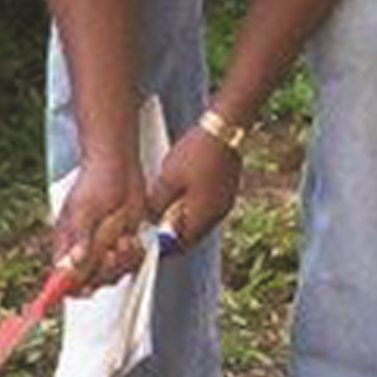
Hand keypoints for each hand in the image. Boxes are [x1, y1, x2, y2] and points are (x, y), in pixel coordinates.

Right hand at [51, 156, 146, 292]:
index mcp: (68, 246)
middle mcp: (86, 252)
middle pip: (92, 282)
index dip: (71, 289)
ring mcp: (106, 249)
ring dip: (122, 262)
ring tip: (123, 241)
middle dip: (104, 272)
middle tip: (110, 254)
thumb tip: (73, 262)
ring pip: (114, 274)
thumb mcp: (82, 210)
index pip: (63, 280)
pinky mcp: (125, 244)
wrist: (119, 167)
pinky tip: (131, 237)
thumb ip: (78, 238)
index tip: (84, 289)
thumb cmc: (94, 183)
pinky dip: (134, 254)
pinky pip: (131, 262)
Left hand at [145, 125, 242, 251]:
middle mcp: (217, 215)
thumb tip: (149, 219)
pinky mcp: (228, 192)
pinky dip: (193, 208)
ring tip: (166, 208)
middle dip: (172, 233)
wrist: (224, 129)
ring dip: (183, 220)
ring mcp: (225, 203)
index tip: (149, 245)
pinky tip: (183, 194)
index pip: (181, 245)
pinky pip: (207, 208)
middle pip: (191, 235)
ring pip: (199, 221)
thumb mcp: (167, 179)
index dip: (163, 248)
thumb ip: (157, 204)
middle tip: (154, 227)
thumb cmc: (196, 153)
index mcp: (203, 216)